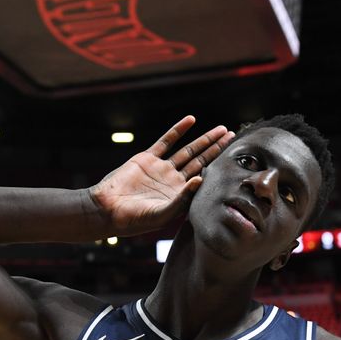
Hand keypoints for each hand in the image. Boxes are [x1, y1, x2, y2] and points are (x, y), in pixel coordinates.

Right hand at [90, 116, 234, 235]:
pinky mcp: (147, 158)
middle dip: (216, 148)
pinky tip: (191, 120)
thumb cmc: (134, 219)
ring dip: (204, 139)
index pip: (205, 178)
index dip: (219, 167)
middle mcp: (174, 181)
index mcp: (180, 196)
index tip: (234, 158)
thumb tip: (201, 179)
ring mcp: (161, 169)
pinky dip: (178, 130)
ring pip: (188, 150)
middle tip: (232, 136)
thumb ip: (182, 198)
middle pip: (201, 161)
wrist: (107, 209)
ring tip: (221, 130)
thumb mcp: (162, 214)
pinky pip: (166, 141)